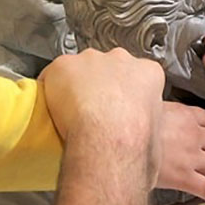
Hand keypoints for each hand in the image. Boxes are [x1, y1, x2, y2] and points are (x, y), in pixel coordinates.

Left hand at [40, 48, 165, 181]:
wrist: (109, 138)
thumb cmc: (134, 141)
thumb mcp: (155, 134)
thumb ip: (147, 125)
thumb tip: (143, 144)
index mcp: (148, 73)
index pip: (137, 75)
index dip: (125, 93)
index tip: (117, 108)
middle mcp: (121, 60)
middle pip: (108, 67)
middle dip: (101, 86)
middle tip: (94, 112)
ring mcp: (92, 60)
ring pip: (80, 68)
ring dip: (77, 86)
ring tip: (72, 114)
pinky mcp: (65, 65)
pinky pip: (53, 74)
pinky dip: (49, 88)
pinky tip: (51, 108)